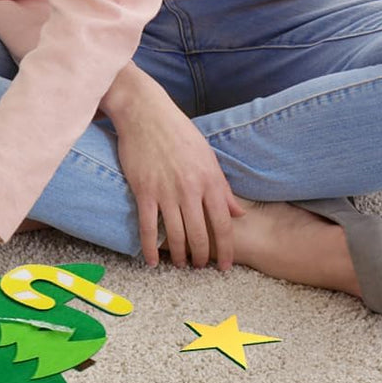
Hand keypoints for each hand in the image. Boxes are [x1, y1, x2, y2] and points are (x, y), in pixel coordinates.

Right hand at [112, 87, 245, 269]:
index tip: (226, 265)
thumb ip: (222, 187)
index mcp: (210, 181)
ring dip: (179, 255)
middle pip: (200, 234)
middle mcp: (191, 190)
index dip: (226, 248)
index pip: (223, 224)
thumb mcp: (208, 157)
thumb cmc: (178, 132)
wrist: (146, 114)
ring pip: (176, 235)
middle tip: (200, 268)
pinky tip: (152, 261)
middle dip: (202, 256)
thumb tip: (238, 213)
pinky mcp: (144, 191)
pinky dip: (151, 248)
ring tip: (181, 265)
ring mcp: (166, 192)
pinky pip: (148, 227)